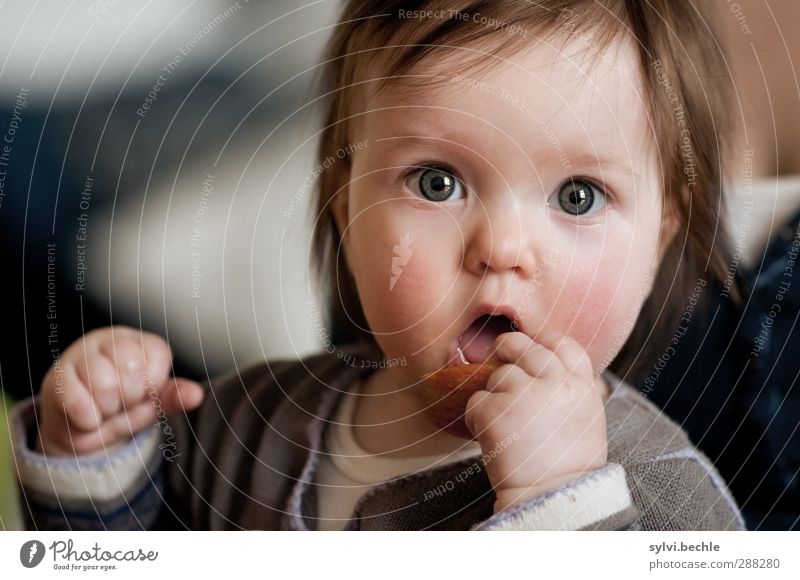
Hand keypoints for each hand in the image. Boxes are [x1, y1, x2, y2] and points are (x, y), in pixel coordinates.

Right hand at [36, 326, 204, 456]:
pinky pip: (78, 402)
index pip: (158, 358)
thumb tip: (197, 395)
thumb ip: (173, 397)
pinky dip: (88, 419)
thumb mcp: (152, 404)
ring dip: (107, 409)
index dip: (152, 385)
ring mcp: (80, 354)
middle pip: (131, 369)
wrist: (77, 430)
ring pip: (105, 385)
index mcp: (139, 341)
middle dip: (129, 398)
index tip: (141, 392)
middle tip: (119, 401)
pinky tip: (86, 416)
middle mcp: (110, 339)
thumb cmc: (120, 408)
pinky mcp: (56, 376)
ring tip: (103, 407)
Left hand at [464, 330, 607, 512]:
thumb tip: (550, 368)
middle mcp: (554, 382)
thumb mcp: (586, 420)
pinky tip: (489, 437)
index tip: (533, 345)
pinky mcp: (495, 409)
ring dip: (494, 395)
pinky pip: (475, 401)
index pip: (562, 344)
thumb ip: (570, 390)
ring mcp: (523, 392)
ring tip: (504, 425)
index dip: (543, 340)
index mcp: (580, 386)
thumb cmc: (567, 467)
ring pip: (496, 376)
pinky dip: (477, 418)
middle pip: (521, 346)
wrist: (551, 499)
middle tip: (499, 356)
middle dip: (506, 348)